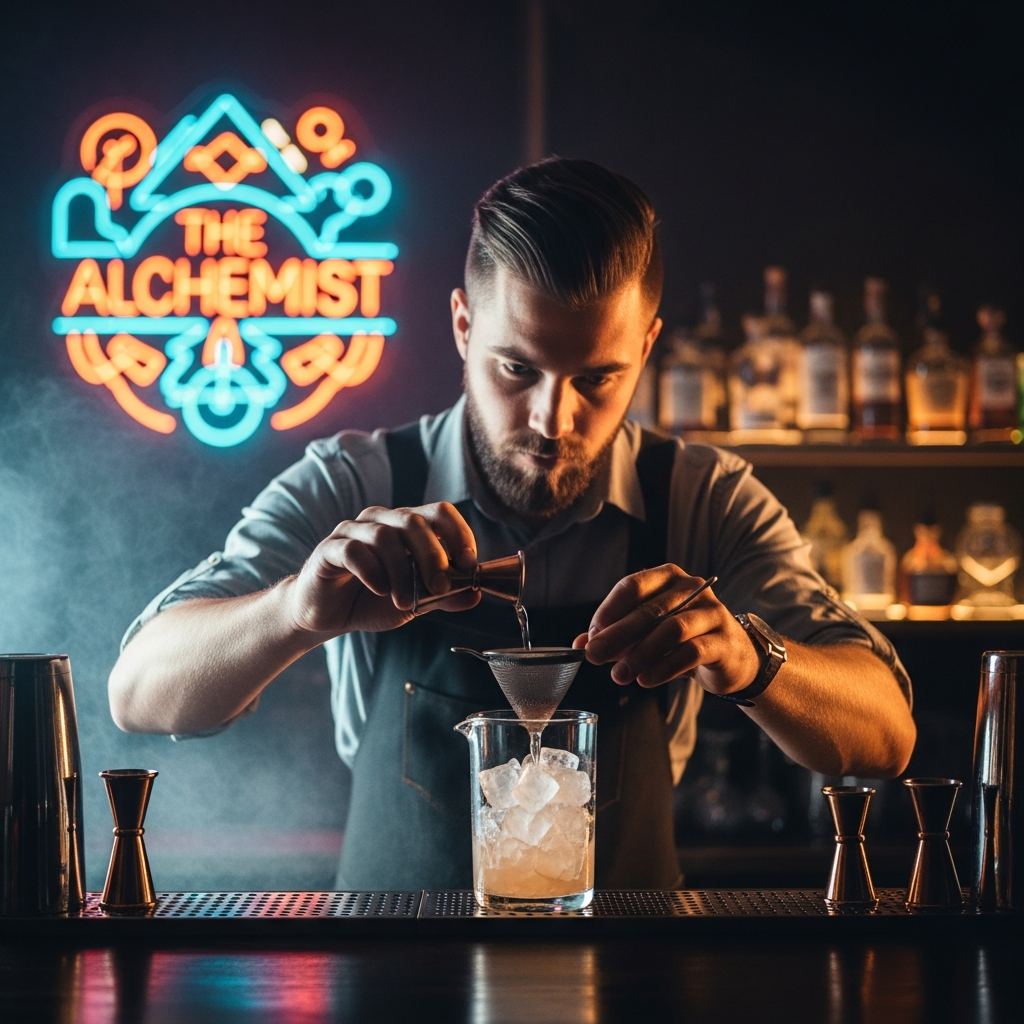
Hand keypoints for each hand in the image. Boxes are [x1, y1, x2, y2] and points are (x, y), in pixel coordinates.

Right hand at [283, 502, 481, 637]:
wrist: (329, 615)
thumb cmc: (373, 601)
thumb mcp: (416, 602)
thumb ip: (443, 596)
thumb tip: (476, 595)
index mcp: (407, 527)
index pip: (439, 512)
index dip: (458, 533)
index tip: (468, 563)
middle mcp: (382, 521)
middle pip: (413, 522)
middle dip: (433, 557)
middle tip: (441, 588)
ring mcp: (354, 532)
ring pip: (385, 537)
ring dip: (402, 573)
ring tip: (406, 602)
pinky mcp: (329, 549)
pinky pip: (352, 551)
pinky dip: (371, 571)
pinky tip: (380, 590)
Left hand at [572, 564, 760, 695]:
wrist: (732, 657)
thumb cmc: (684, 638)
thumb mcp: (648, 632)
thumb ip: (616, 635)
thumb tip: (581, 644)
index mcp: (668, 577)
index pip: (632, 586)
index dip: (608, 611)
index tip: (591, 637)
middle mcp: (692, 588)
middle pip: (648, 610)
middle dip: (617, 635)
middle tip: (595, 656)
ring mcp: (712, 612)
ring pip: (671, 630)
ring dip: (640, 654)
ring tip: (619, 675)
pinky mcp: (724, 640)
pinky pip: (690, 652)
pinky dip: (664, 667)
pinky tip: (645, 679)